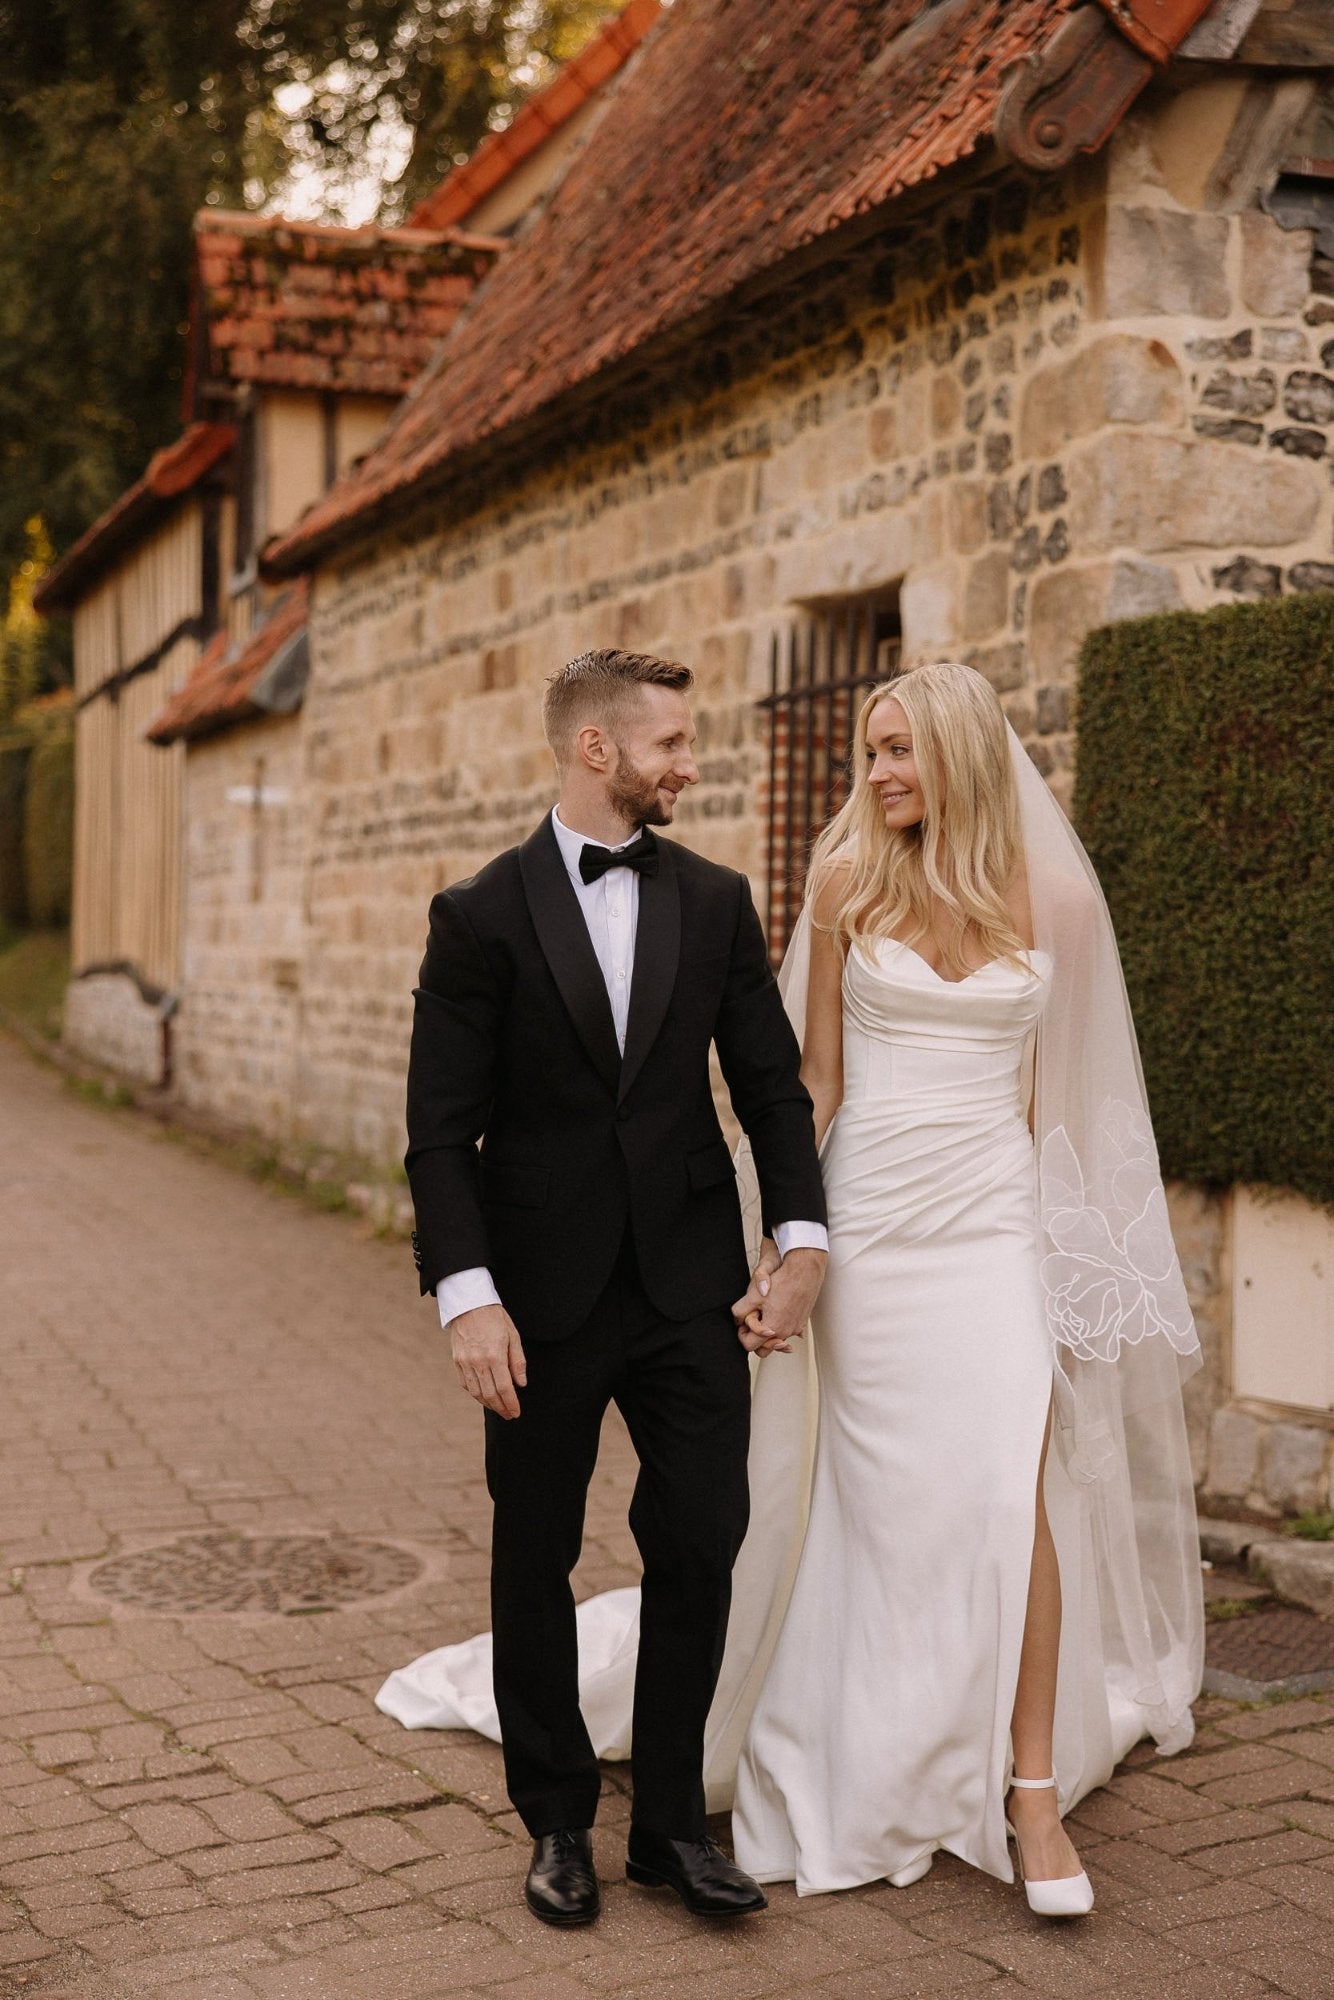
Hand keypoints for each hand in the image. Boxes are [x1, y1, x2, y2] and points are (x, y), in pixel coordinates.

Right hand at [451, 1303, 526, 1418]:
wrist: (469, 1303)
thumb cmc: (495, 1318)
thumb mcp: (513, 1335)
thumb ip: (518, 1361)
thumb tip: (521, 1384)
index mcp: (495, 1355)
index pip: (504, 1388)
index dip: (511, 1403)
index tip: (516, 1412)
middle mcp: (478, 1361)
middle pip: (490, 1394)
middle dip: (501, 1408)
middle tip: (509, 1415)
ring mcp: (465, 1362)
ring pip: (476, 1392)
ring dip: (488, 1404)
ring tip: (498, 1408)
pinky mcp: (457, 1360)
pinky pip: (465, 1384)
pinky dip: (475, 1394)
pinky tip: (483, 1396)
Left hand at [740, 1246, 826, 1352]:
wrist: (805, 1271)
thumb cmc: (781, 1282)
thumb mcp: (753, 1295)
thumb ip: (740, 1311)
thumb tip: (737, 1320)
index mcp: (772, 1328)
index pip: (750, 1346)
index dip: (742, 1334)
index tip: (743, 1323)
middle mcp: (786, 1332)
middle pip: (764, 1349)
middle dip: (756, 1338)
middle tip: (753, 1322)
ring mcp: (795, 1328)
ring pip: (777, 1340)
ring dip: (769, 1332)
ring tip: (765, 1314)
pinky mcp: (802, 1321)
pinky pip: (789, 1331)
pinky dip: (781, 1326)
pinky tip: (779, 1313)